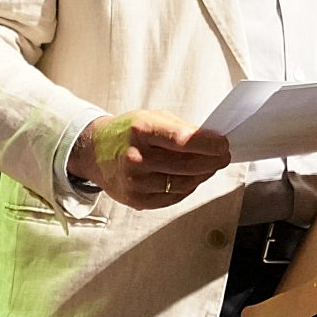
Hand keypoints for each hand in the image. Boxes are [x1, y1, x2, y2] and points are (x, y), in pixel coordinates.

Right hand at [68, 111, 230, 209]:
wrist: (93, 152)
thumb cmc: (126, 133)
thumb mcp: (151, 117)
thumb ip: (180, 129)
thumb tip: (211, 142)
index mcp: (141, 130)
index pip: (184, 140)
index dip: (209, 144)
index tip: (223, 144)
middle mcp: (137, 157)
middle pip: (188, 165)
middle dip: (212, 161)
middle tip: (223, 157)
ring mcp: (136, 182)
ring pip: (184, 184)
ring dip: (202, 176)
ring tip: (208, 167)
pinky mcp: (136, 200)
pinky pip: (173, 198)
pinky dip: (187, 189)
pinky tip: (191, 179)